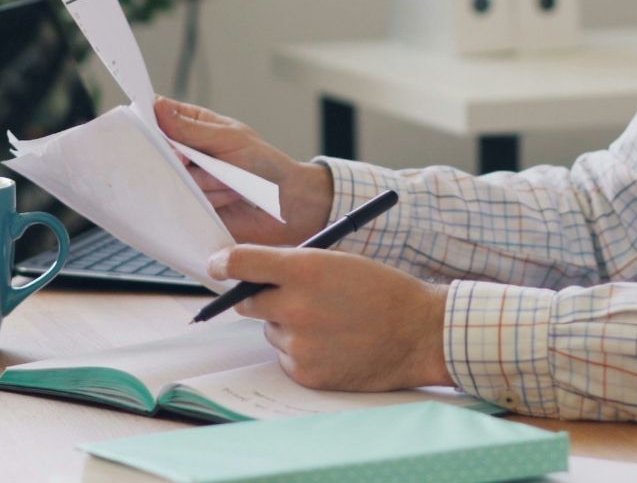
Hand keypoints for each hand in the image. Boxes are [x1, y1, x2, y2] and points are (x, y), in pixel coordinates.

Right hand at [155, 96, 334, 246]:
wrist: (286, 204)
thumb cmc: (264, 164)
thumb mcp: (229, 138)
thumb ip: (192, 129)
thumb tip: (158, 107)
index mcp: (194, 126)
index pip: (158, 116)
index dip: (149, 120)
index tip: (150, 126)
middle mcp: (185, 153)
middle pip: (157, 151)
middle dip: (183, 158)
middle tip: (199, 161)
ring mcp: (186, 180)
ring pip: (173, 179)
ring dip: (207, 182)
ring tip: (230, 181)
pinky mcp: (190, 207)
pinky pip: (184, 203)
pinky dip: (211, 200)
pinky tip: (229, 198)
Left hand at [209, 246, 450, 390]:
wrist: (419, 333)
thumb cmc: (383, 291)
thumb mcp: (338, 262)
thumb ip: (294, 266)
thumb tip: (253, 274)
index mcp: (305, 269)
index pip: (242, 263)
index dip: (223, 263)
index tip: (217, 265)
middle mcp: (295, 307)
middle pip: (248, 301)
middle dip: (260, 297)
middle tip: (286, 296)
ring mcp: (299, 344)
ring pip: (271, 331)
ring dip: (288, 326)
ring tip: (330, 322)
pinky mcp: (306, 373)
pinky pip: (287, 358)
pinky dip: (302, 351)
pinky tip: (334, 344)